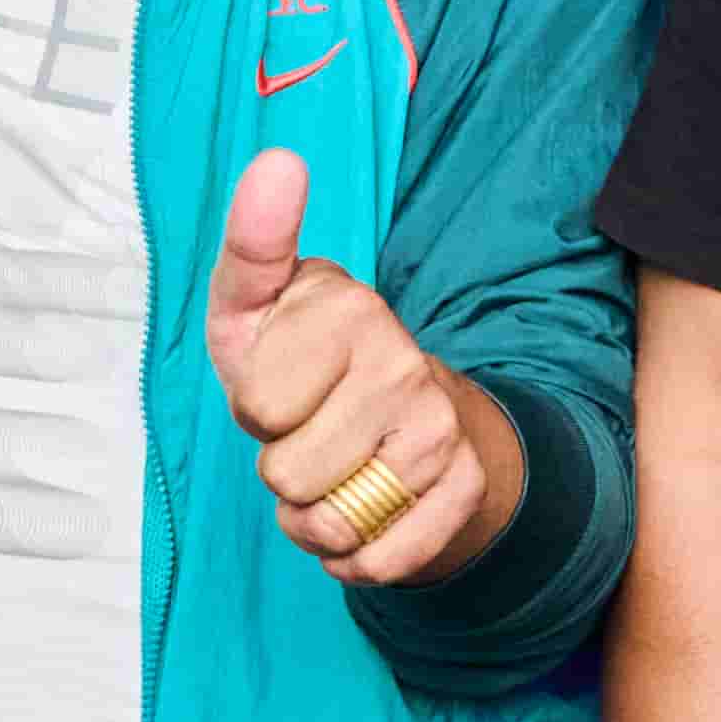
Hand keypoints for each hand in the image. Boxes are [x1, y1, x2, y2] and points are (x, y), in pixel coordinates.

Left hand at [198, 152, 491, 580]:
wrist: (414, 419)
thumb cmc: (307, 362)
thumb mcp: (257, 307)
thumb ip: (254, 244)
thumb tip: (279, 160)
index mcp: (350, 307)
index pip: (257, 405)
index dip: (255, 409)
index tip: (285, 379)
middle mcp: (405, 361)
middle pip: (285, 474)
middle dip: (282, 467)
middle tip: (311, 431)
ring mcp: (440, 428)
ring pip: (329, 524)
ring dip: (313, 518)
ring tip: (335, 471)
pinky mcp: (466, 492)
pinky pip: (378, 561)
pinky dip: (355, 557)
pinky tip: (367, 513)